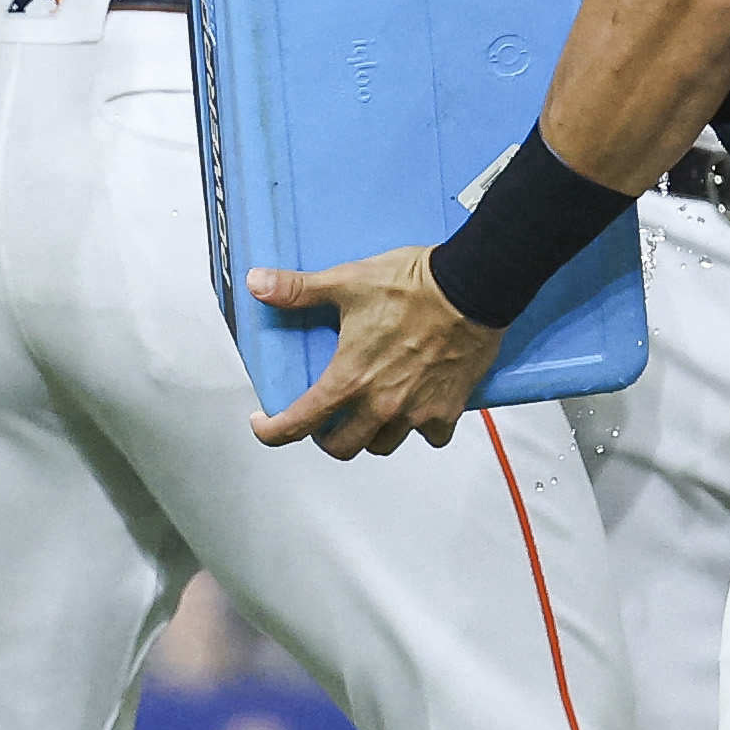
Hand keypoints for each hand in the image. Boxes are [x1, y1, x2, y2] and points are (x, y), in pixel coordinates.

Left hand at [247, 246, 495, 456]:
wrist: (472, 287)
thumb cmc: (412, 286)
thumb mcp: (346, 282)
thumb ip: (298, 290)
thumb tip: (256, 282)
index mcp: (349, 379)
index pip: (298, 424)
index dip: (272, 432)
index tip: (264, 425)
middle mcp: (380, 406)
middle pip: (342, 448)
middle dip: (326, 437)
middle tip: (325, 418)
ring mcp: (415, 413)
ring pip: (383, 446)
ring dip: (370, 435)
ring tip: (367, 412)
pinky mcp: (448, 410)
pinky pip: (429, 437)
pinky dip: (419, 429)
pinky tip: (415, 408)